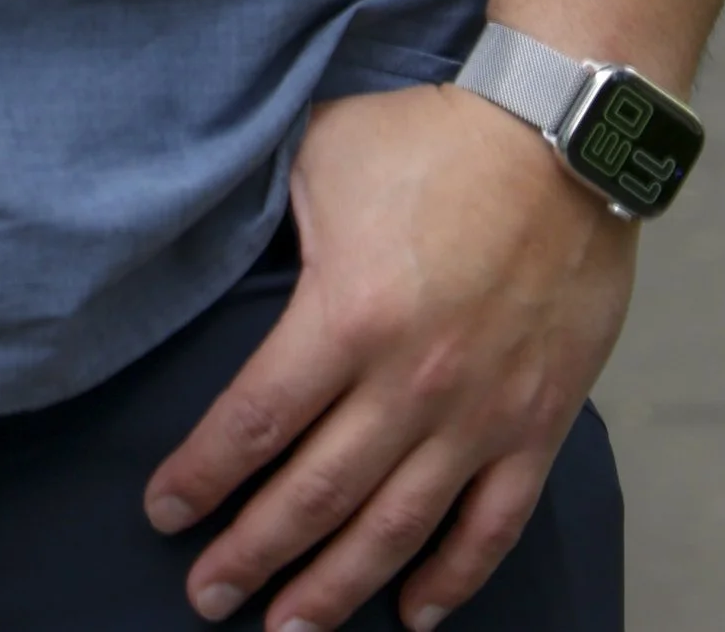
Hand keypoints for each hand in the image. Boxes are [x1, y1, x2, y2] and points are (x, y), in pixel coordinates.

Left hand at [142, 85, 636, 631]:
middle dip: (251, 555)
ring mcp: (478, 415)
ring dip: (335, 588)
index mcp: (347, 316)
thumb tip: (213, 243)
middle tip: (205, 596)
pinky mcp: (537, 426)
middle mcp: (409, 383)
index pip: (255, 422)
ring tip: (286, 629)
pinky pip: (492, 525)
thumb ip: (273, 218)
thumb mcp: (323, 154)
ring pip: (395, 530)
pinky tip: (414, 614)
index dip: (203, 478)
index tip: (164, 512)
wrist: (560, 141)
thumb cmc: (432, 141)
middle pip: (314, 496)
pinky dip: (453, 580)